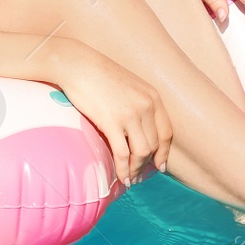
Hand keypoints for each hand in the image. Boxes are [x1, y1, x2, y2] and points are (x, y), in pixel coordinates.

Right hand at [51, 44, 172, 187]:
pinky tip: (121, 177)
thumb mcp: (129, 86)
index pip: (167, 132)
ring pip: (142, 152)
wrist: (78, 65)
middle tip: (139, 176)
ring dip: (137, 170)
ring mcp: (130, 114)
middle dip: (148, 165)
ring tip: (130, 179)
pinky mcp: (112, 122)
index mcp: (153, 97)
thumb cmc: (99, 75)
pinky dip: (124, 169)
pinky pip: (123, 154)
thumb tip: (139, 129)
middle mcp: (146, 106)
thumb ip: (139, 104)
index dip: (164, 153)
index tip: (159, 166)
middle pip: (155, 145)